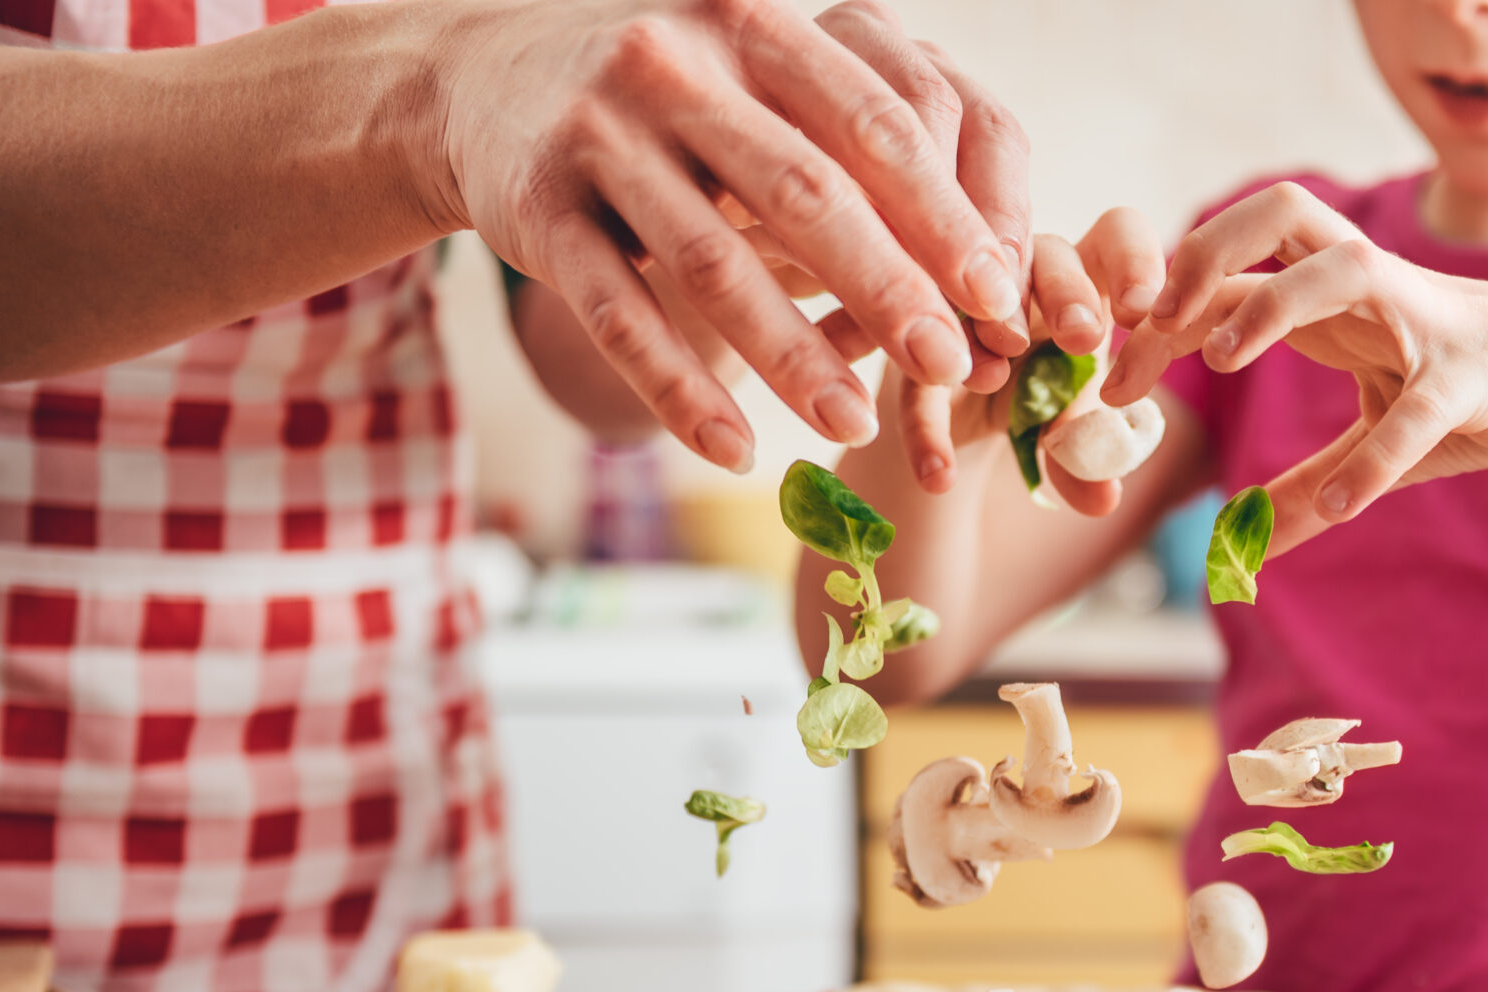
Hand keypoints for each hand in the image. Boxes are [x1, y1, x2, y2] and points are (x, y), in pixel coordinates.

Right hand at [430, 0, 1031, 472]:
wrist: (488, 80)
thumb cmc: (676, 105)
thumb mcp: (759, 85)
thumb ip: (856, 146)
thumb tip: (991, 266)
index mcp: (756, 26)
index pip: (875, 120)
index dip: (945, 211)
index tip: (999, 294)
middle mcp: (676, 67)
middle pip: (804, 191)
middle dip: (888, 288)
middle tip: (951, 365)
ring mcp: (599, 137)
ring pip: (711, 263)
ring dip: (791, 355)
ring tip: (854, 426)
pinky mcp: (537, 212)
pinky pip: (619, 317)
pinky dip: (680, 391)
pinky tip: (737, 452)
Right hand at [891, 206, 1165, 514]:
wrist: (954, 430)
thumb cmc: (1034, 401)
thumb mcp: (1065, 424)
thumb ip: (1087, 450)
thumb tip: (1104, 497)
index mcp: (1079, 277)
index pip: (1115, 235)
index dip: (1134, 260)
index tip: (1139, 312)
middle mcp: (1020, 269)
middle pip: (1048, 252)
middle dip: (1065, 289)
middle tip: (1079, 337)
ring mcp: (958, 298)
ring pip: (971, 291)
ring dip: (988, 326)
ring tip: (990, 379)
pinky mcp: (906, 342)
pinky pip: (915, 379)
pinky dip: (926, 431)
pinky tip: (938, 476)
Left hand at [1103, 182, 1487, 550]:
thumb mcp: (1385, 441)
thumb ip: (1315, 482)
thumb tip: (1246, 545)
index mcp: (1340, 294)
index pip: (1233, 262)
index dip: (1161, 302)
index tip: (1109, 371)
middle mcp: (1378, 289)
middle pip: (1276, 214)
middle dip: (1202, 260)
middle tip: (1148, 333)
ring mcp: (1432, 323)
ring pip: (1345, 272)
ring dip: (1275, 308)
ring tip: (1221, 364)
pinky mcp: (1483, 377)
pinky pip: (1421, 410)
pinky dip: (1372, 460)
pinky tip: (1329, 511)